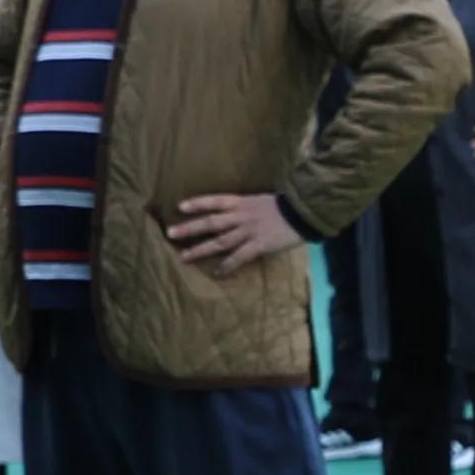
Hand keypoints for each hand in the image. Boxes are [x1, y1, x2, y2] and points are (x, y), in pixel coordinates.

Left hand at [160, 190, 303, 270]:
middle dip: (190, 228)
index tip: (180, 206)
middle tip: (170, 232)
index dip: (198, 203)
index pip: (215, 201)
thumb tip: (238, 215)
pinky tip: (217, 273)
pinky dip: (228, 265)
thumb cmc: (287, 206)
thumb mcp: (264, 201)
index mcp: (243, 202)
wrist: (304, 211)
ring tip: (184, 256)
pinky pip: (239, 257)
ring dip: (200, 249)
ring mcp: (249, 231)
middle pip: (211, 222)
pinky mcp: (259, 245)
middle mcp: (241, 216)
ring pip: (220, 241)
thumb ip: (249, 208)